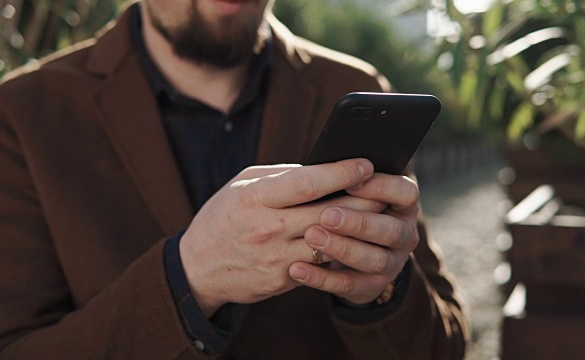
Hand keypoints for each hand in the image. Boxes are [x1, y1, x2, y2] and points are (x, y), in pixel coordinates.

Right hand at [179, 159, 384, 315]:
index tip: (365, 163)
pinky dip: (340, 249)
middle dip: (363, 201)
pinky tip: (356, 239)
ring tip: (379, 213)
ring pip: (331, 242)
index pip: (306, 183)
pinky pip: (321, 263)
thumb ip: (282, 176)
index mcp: (254, 198)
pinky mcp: (283, 281)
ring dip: (359, 229)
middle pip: (328, 213)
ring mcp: (275, 258)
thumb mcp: (242, 186)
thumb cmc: (225, 216)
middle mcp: (265, 229)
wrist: (198, 268)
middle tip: (387, 189)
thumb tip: (324, 169)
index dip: (340, 173)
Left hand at [289, 173, 419, 304]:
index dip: (381, 187)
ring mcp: (391, 263)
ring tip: (311, 237)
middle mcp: (403, 234)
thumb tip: (324, 164)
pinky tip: (297, 268)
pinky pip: (348, 285)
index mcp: (402, 204)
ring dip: (342, 248)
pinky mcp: (370, 287)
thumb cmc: (345, 207)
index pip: (405, 193)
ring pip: (373, 259)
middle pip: (390, 229)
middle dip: (358, 222)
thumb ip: (345, 181)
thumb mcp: (350, 192)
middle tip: (326, 215)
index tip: (351, 181)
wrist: (350, 255)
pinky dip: (322, 278)